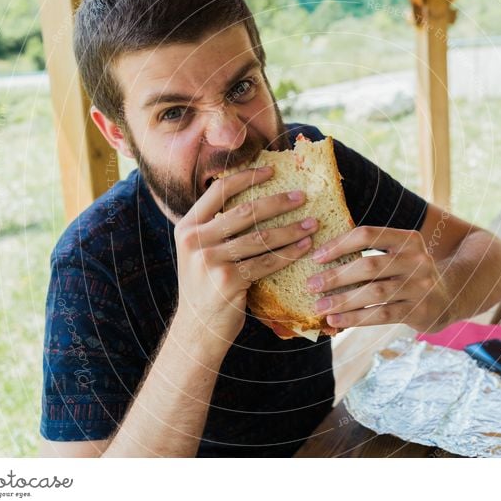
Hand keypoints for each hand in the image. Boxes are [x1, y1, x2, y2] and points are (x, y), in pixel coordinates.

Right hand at [172, 166, 317, 346]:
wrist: (197, 330)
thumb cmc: (206, 287)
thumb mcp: (200, 253)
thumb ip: (217, 228)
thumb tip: (257, 199)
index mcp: (187, 227)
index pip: (219, 190)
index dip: (247, 177)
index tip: (272, 170)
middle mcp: (194, 240)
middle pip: (245, 211)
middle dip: (278, 202)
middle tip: (303, 197)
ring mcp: (210, 260)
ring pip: (260, 237)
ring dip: (291, 229)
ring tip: (313, 223)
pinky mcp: (228, 280)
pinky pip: (267, 262)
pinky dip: (289, 253)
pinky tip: (305, 246)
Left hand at [305, 226, 450, 332]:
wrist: (450, 297)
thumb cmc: (409, 275)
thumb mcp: (399, 255)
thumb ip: (372, 253)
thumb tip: (323, 262)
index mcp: (408, 239)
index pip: (368, 234)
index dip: (339, 244)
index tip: (316, 257)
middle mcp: (417, 259)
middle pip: (369, 265)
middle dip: (336, 276)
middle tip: (311, 285)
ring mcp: (420, 286)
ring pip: (374, 292)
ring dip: (342, 301)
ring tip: (320, 307)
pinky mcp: (420, 310)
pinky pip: (382, 314)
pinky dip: (355, 318)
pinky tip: (336, 320)